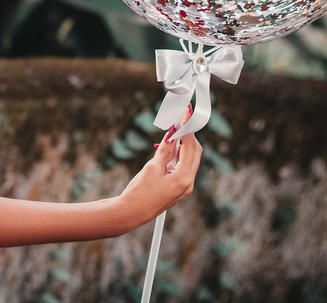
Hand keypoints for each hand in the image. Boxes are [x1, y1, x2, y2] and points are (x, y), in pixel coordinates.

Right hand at [114, 108, 202, 231]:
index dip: (188, 127)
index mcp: (183, 178)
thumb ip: (165, 150)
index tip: (187, 113)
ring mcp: (185, 187)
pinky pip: (184, 167)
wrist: (131, 213)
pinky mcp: (179, 188)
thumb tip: (173, 133)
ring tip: (171, 134)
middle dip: (188, 135)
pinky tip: (168, 149)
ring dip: (183, 145)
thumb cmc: (139, 192)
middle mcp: (188, 183)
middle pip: (195, 152)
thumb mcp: (152, 167)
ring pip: (190, 159)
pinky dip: (179, 155)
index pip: (190, 146)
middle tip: (179, 121)